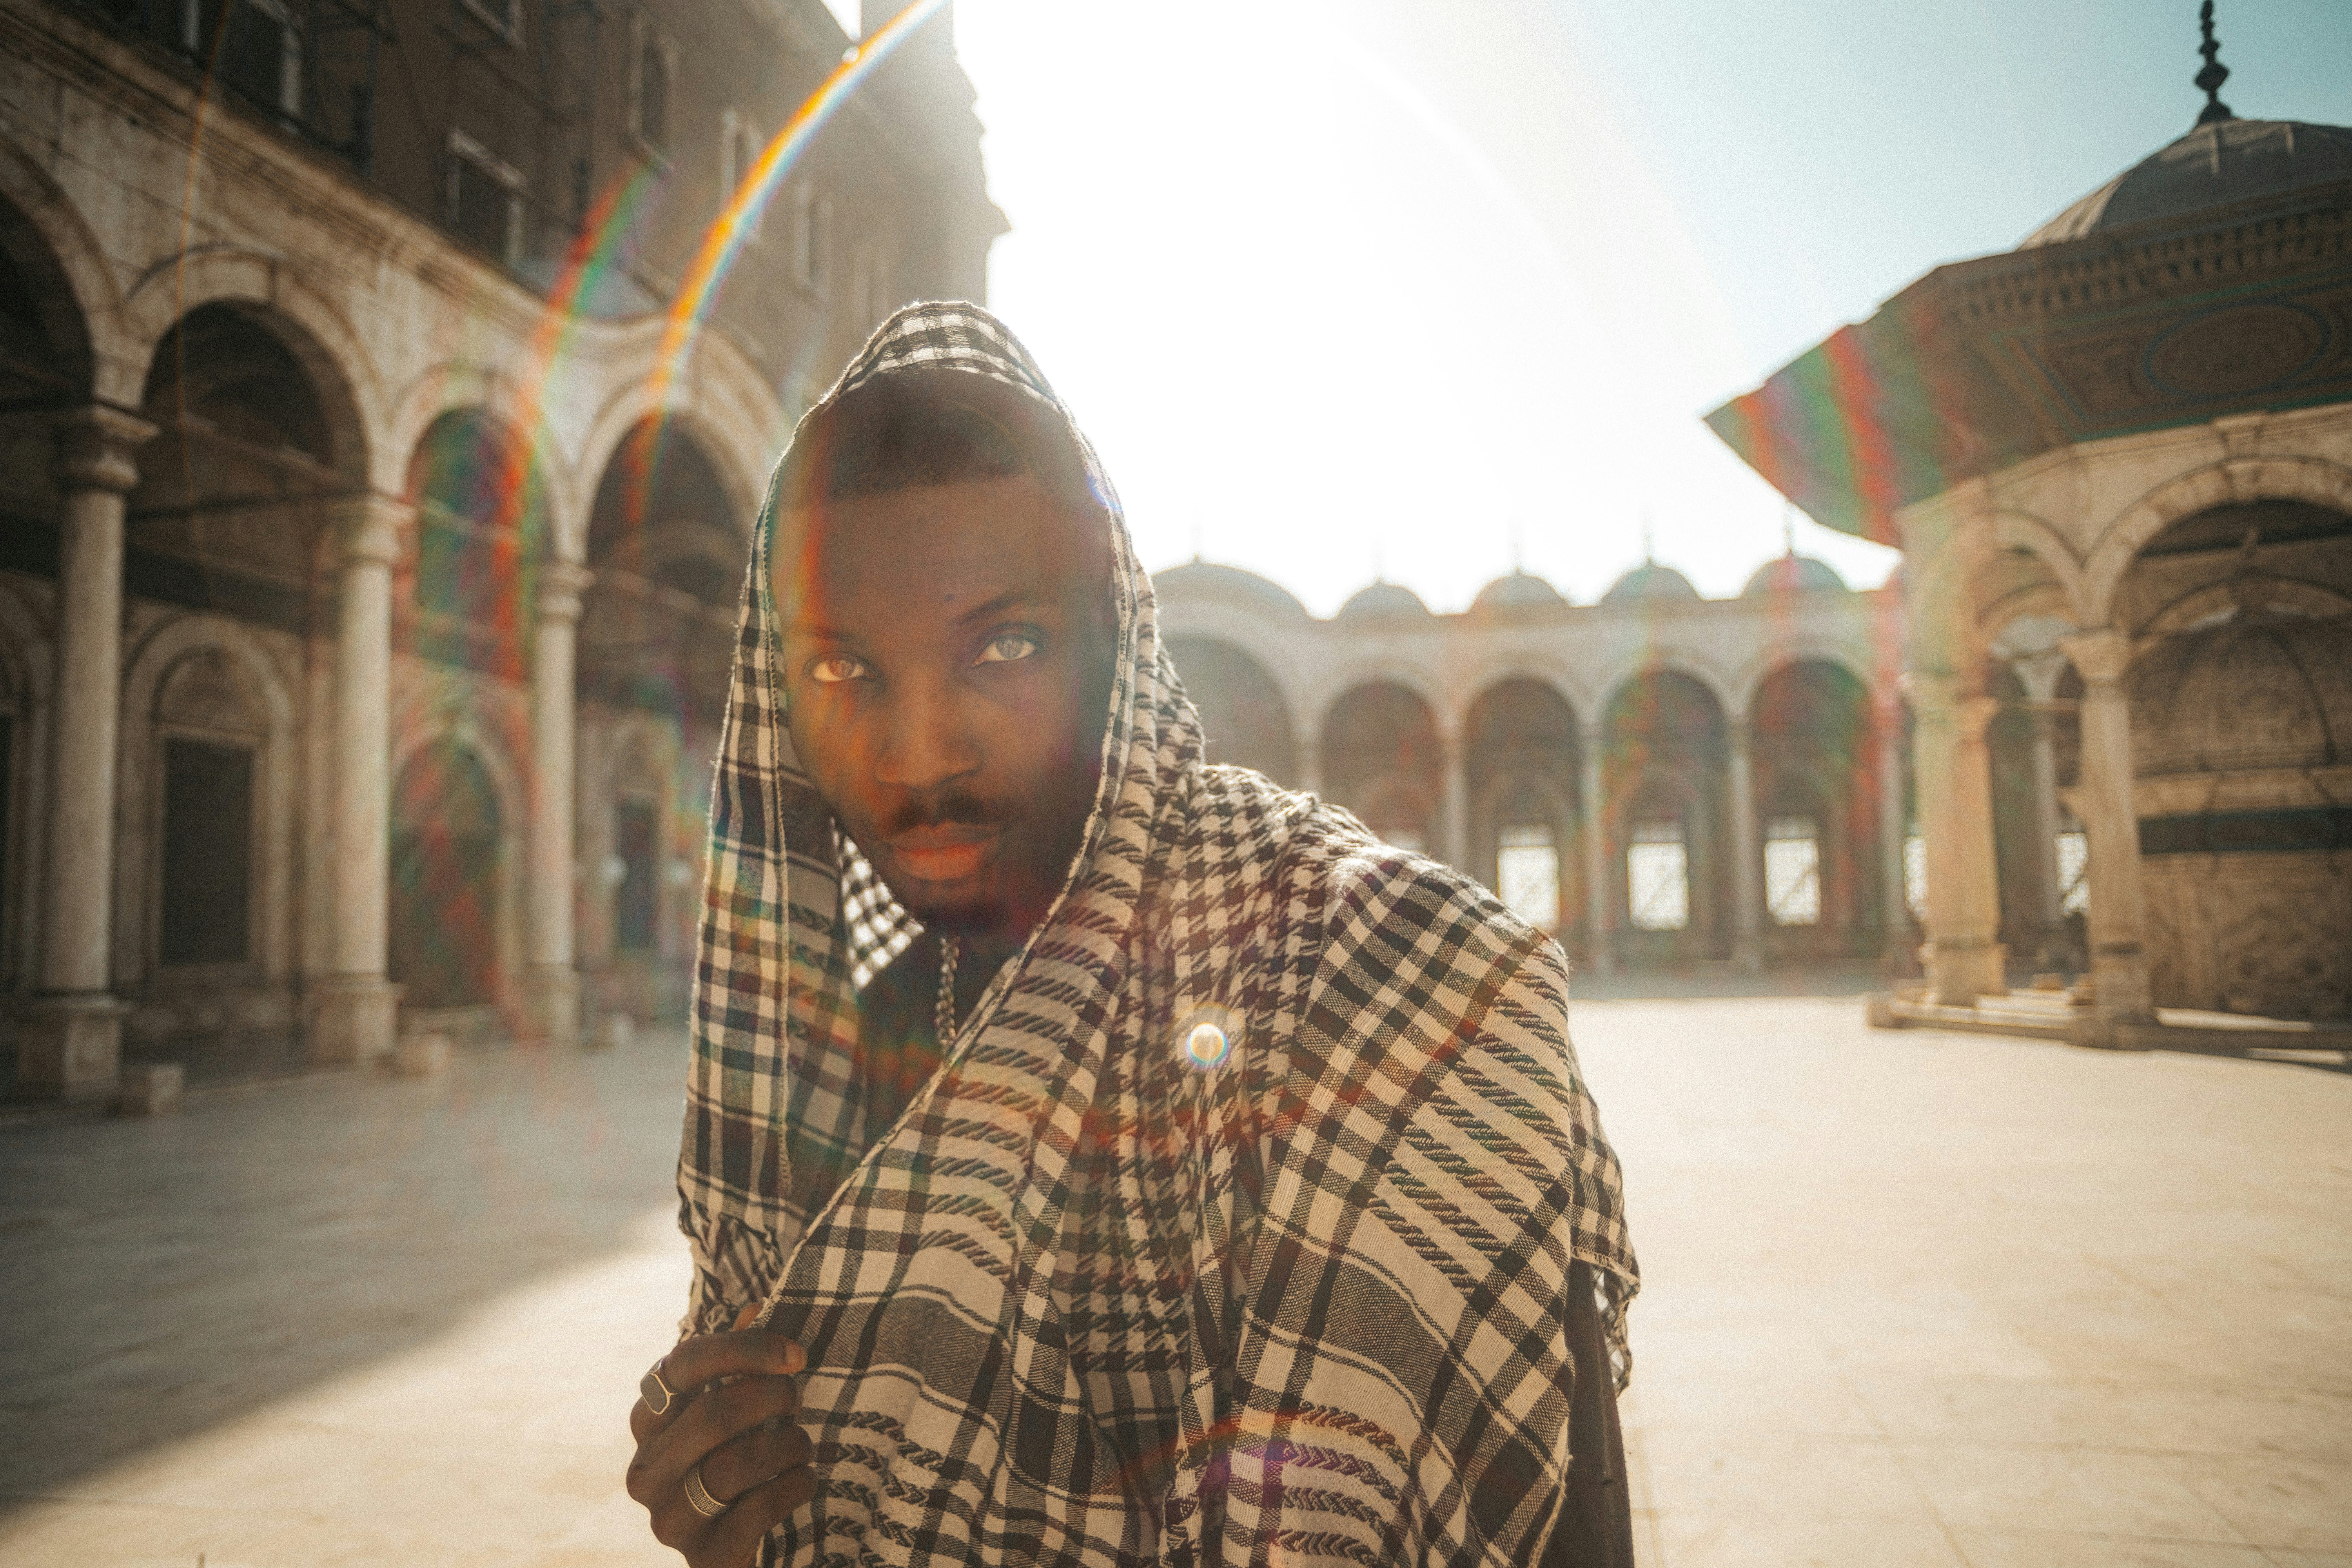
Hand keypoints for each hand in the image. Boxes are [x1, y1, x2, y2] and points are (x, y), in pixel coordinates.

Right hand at [626, 1310, 815, 1565]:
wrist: (741, 1545)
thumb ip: (742, 1359)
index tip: (795, 1354)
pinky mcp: (702, 1556)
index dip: (745, 1350)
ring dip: (786, 1445)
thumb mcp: (739, 1404)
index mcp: (648, 1419)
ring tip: (802, 1443)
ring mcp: (668, 1518)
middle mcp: (646, 1469)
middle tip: (797, 1398)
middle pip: (712, 1416)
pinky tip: (804, 1479)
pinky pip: (755, 1512)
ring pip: (733, 1466)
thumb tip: (758, 1307)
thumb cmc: (739, 1454)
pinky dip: (793, 1487)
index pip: (683, 1364)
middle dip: (771, 1399)